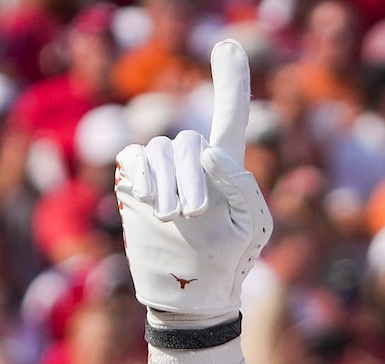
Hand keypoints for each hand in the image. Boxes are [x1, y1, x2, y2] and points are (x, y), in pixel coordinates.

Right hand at [115, 41, 271, 329]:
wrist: (191, 298)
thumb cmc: (229, 266)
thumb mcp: (251, 229)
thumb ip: (241, 187)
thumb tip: (209, 155)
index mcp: (228, 172)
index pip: (230, 119)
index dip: (231, 83)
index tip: (226, 45)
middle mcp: (194, 166)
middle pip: (187, 142)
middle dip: (190, 173)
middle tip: (193, 212)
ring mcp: (163, 176)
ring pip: (159, 150)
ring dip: (166, 179)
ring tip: (172, 215)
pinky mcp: (137, 188)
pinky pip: (133, 160)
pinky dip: (141, 174)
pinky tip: (149, 201)